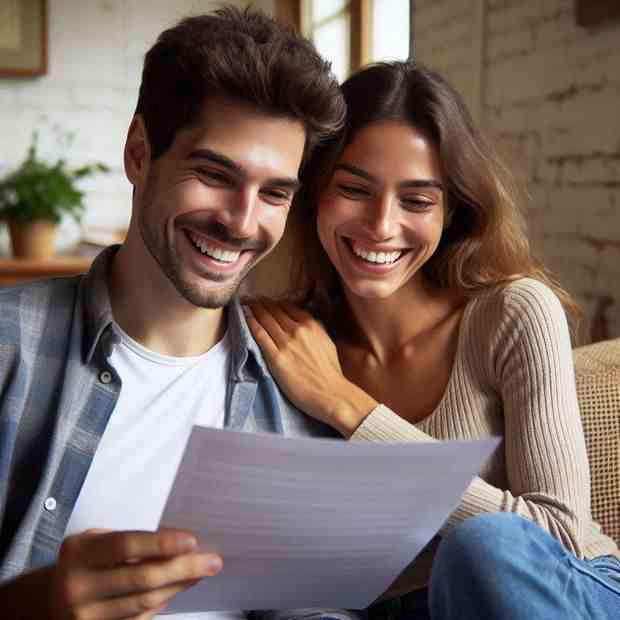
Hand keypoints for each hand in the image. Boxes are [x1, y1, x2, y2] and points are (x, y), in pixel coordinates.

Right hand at [48, 528, 221, 618]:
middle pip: (142, 578)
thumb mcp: (96, 541)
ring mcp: (86, 617)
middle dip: (183, 568)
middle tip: (212, 561)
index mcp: (80, 553)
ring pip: (145, 602)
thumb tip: (178, 540)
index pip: (126, 545)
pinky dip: (163, 601)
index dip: (161, 543)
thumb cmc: (82, 561)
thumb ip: (129, 541)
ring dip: (179, 585)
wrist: (46, 601)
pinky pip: (139, 618)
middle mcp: (79, 587)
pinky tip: (177, 588)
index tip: (192, 540)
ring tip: (201, 572)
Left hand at [246, 300, 376, 435]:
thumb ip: (315, 331)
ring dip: (254, 309)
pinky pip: (260, 335)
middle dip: (262, 303)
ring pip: (266, 320)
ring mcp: (286, 343)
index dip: (275, 303)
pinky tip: (245, 316)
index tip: (267, 300)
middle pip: (275, 312)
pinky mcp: (276, 358)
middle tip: (252, 297)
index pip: (288, 308)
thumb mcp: (327, 343)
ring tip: (246, 303)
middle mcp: (298, 330)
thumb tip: (304, 324)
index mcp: (312, 325)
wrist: (330, 393)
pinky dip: (251, 323)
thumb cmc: (330, 372)